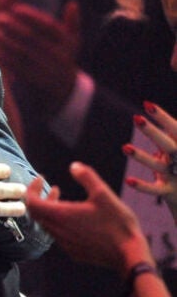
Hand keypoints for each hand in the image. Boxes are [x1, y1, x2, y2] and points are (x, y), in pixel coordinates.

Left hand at [0, 0, 80, 114]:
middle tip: (0, 17)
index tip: (16, 8)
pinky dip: (8, 59)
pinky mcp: (36, 82)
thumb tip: (74, 3)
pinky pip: (19, 69)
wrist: (64, 91)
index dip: (32, 16)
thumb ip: (71, 22)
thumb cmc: (64, 57)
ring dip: (8, 42)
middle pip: (34, 39)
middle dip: (16, 27)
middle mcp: (60, 56)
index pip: (49, 26)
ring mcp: (48, 70)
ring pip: (25, 54)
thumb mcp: (71, 41)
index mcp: (68, 43)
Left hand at [27, 162, 150, 272]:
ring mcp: (65, 244)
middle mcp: (58, 231)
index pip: (31, 202)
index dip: (32, 189)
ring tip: (64, 200)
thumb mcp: (104, 194)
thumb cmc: (118, 224)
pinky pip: (58, 235)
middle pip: (37, 213)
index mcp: (60, 216)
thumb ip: (87, 177)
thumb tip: (74, 165)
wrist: (130, 256)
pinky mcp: (73, 252)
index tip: (41, 178)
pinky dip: (59, 223)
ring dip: (51, 211)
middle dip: (41, 198)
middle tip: (54, 189)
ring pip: (47, 225)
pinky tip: (75, 219)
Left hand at [125, 102, 176, 218]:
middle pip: (168, 145)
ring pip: (159, 166)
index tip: (147, 104)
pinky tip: (128, 180)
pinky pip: (156, 190)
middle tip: (136, 118)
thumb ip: (170, 136)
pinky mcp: (171, 192)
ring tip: (124, 147)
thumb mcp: (176, 148)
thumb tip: (154, 111)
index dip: (162, 117)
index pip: (176, 130)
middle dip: (153, 132)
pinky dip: (143, 186)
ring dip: (142, 157)